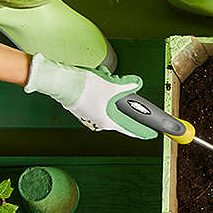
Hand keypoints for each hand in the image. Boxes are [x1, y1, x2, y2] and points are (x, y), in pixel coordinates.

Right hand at [23, 54, 157, 138]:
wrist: (61, 82)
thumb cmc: (85, 86)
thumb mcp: (112, 84)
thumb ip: (128, 85)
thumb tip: (137, 84)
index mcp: (108, 121)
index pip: (130, 129)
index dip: (142, 131)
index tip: (151, 133)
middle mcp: (99, 122)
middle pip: (120, 114)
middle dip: (123, 100)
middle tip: (123, 89)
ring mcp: (90, 116)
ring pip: (108, 105)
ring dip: (110, 91)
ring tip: (105, 79)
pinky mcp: (83, 108)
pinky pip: (98, 101)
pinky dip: (101, 91)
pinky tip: (98, 80)